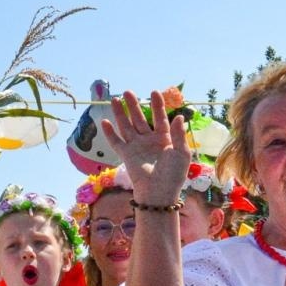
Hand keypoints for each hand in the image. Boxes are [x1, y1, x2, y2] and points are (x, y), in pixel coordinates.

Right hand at [100, 90, 189, 204]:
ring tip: (115, 99)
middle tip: (128, 92)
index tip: (153, 92)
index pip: (160, 118)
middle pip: (139, 119)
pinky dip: (109, 133)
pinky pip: (116, 142)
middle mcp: (149, 140)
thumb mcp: (181, 153)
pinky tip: (104, 122)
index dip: (157, 106)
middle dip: (134, 105)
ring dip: (120, 114)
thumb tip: (179, 117)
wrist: (158, 193)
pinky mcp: (126, 155)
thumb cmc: (173, 174)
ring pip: (126, 126)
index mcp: (164, 139)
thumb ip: (179, 135)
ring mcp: (136, 147)